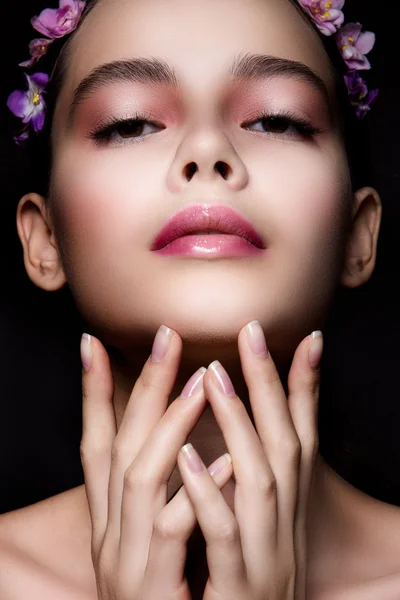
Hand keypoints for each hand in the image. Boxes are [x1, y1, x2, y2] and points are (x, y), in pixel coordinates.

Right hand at [79, 327, 232, 599]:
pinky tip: (225, 457)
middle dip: (141, 388)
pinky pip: (174, 528)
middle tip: (166, 337)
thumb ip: (155, 498)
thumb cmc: (159, 596)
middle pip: (120, 445)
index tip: (92, 344)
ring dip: (170, 425)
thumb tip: (175, 448)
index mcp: (109, 520)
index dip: (91, 393)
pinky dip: (196, 489)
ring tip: (202, 382)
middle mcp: (110, 531)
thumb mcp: (147, 543)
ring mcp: (127, 557)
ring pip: (141, 476)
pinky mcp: (153, 583)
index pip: (95, 444)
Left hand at [176, 322, 322, 599]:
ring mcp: (266, 555)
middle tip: (250, 333)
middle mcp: (284, 525)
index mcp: (286, 510)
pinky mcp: (240, 589)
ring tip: (213, 376)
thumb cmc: (249, 584)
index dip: (304, 388)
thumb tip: (242, 439)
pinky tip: (187, 455)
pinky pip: (228, 537)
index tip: (306, 339)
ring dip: (239, 425)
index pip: (301, 438)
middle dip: (269, 387)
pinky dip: (211, 494)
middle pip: (284, 445)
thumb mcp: (260, 529)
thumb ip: (250, 483)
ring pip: (260, 480)